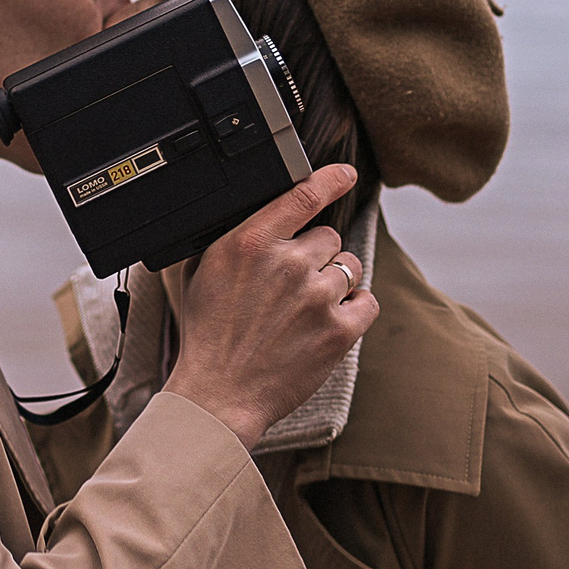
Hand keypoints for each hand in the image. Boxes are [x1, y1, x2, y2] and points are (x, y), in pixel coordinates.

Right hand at [164, 165, 377, 448]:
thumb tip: (259, 216)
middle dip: (315, 256)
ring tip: (307, 309)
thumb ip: (232, 237)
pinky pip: (367, 302)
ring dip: (335, 282)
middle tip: (292, 286)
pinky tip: (331, 322)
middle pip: (329, 236)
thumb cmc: (207, 335)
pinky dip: (355, 309)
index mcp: (251, 241)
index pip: (304, 194)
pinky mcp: (339, 331)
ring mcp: (317, 297)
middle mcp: (288, 263)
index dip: (331, 179)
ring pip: (349, 267)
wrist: (218, 395)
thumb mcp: (200, 271)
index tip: (347, 174)